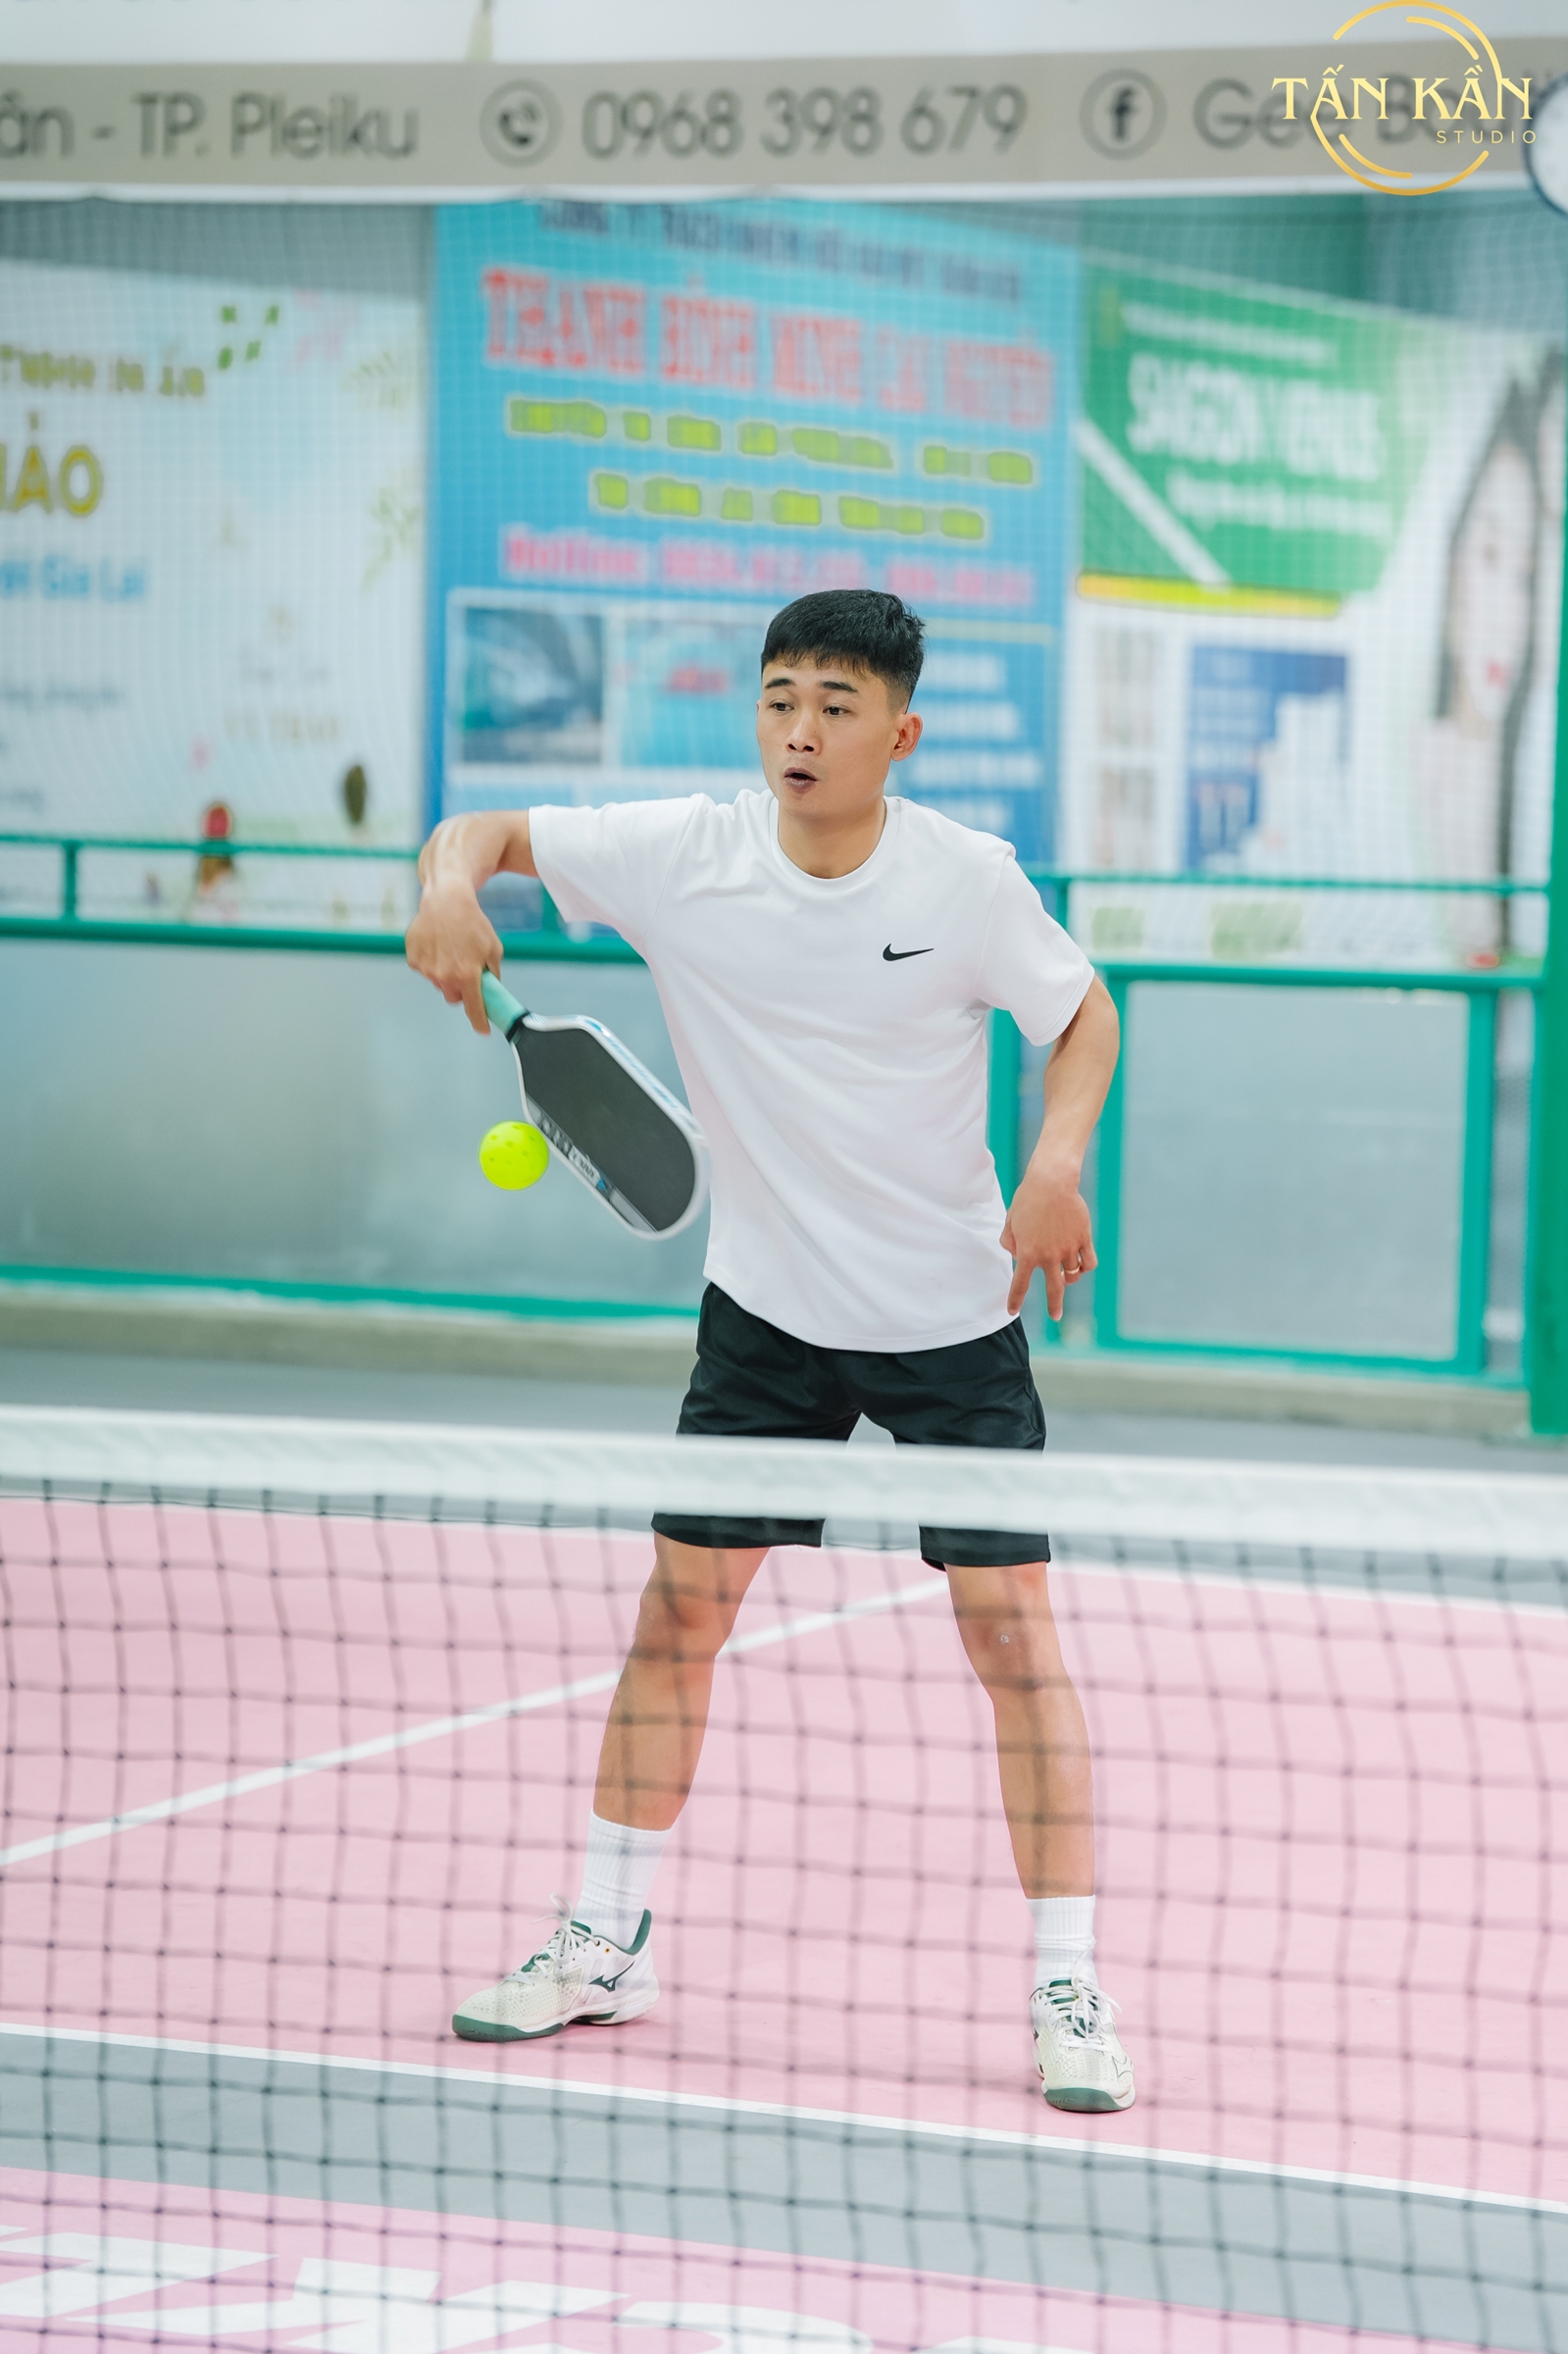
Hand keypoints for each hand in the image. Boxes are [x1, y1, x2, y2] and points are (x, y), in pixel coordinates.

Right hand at [405, 881, 502, 1035]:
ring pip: (438, 982)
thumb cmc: (472, 922)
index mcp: (467, 975)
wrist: (446, 900)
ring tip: (450, 949)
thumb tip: (489, 988)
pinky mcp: (413, 959)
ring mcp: (426, 969)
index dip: (479, 1021)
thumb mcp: (493, 948)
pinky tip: (437, 944)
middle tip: (465, 971)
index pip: (473, 1008)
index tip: (483, 1030)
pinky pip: (425, 970)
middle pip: (453, 997)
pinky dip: (431, 962)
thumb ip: (492, 973)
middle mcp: (444, 976)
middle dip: (460, 989)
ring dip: (445, 974)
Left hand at [1000, 1161, 1095, 1319]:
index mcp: (1028, 1253)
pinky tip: (1081, 1264)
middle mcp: (1049, 1255)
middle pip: (1054, 1289)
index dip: (1015, 1299)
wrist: (1052, 1183)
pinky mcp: (1083, 1239)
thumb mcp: (1011, 1221)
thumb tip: (1019, 1256)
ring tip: (1067, 1276)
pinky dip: (1085, 1266)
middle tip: (1056, 1316)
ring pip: (1073, 1275)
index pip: (1020, 1284)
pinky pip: (1088, 1262)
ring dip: (1069, 1279)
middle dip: (1055, 1306)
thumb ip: (1010, 1242)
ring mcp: (1068, 1249)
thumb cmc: (1028, 1199)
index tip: (1012, 1311)